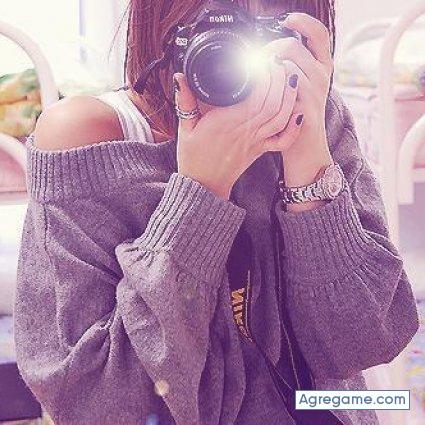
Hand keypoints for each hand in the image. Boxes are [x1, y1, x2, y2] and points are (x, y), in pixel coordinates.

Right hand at [173, 56, 303, 199]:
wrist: (204, 186)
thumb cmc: (194, 158)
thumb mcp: (185, 128)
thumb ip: (185, 101)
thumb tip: (180, 77)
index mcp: (227, 121)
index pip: (255, 95)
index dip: (264, 75)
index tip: (262, 59)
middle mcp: (245, 130)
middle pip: (273, 101)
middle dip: (280, 78)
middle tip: (278, 61)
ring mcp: (256, 140)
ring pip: (281, 117)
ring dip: (290, 96)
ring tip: (290, 77)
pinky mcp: (261, 149)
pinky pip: (283, 141)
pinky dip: (294, 128)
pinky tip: (298, 114)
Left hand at [263, 13, 334, 210]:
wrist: (304, 149)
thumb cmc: (296, 119)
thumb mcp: (297, 90)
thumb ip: (289, 69)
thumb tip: (268, 53)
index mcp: (320, 67)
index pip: (318, 35)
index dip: (304, 23)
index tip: (287, 19)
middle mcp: (321, 75)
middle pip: (294, 46)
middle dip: (270, 48)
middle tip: (257, 58)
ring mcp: (315, 92)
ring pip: (288, 64)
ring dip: (267, 66)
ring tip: (257, 75)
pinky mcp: (306, 107)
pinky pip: (288, 86)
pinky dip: (272, 84)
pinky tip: (262, 90)